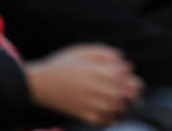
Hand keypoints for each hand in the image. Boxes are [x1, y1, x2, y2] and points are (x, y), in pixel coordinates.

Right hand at [23, 44, 141, 125]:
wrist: (39, 85)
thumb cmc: (61, 64)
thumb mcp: (81, 51)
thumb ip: (103, 53)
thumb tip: (123, 60)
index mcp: (96, 70)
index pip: (125, 76)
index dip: (131, 77)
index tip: (128, 75)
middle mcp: (96, 88)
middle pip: (125, 93)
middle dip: (132, 92)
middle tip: (132, 91)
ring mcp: (90, 103)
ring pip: (117, 108)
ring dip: (123, 104)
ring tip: (123, 101)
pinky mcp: (84, 116)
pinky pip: (104, 120)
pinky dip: (111, 117)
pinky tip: (110, 112)